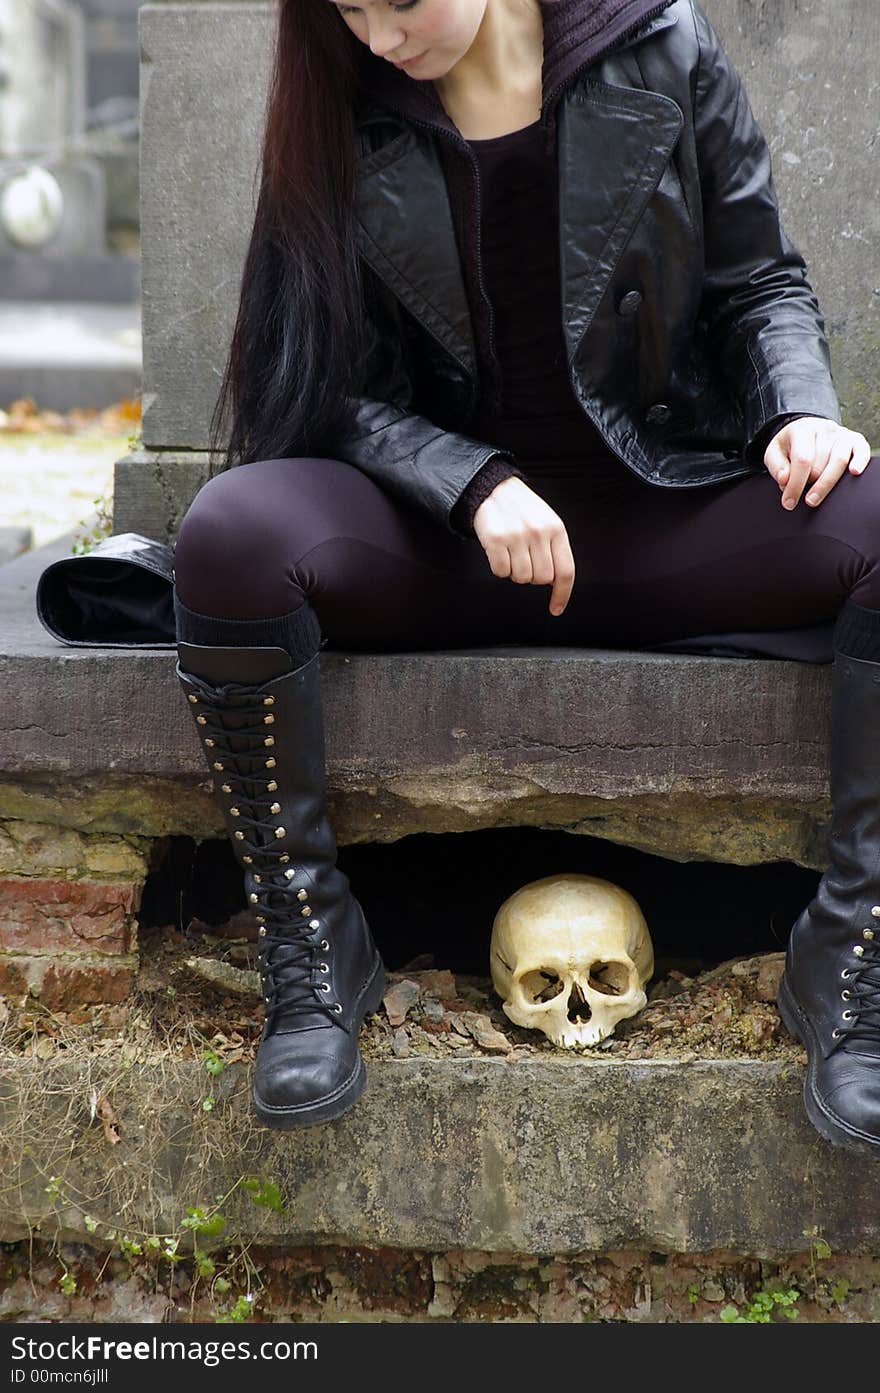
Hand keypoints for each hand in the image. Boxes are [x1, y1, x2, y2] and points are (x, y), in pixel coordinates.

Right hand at [473, 476, 574, 616]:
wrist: (494, 489)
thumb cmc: (523, 510)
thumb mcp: (547, 522)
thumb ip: (555, 548)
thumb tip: (556, 581)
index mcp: (556, 529)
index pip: (566, 571)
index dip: (562, 594)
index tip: (556, 608)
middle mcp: (538, 532)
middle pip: (542, 579)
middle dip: (533, 577)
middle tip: (525, 561)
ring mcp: (516, 536)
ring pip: (521, 578)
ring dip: (515, 572)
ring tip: (512, 553)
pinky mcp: (495, 539)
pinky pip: (501, 572)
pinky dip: (499, 568)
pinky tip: (500, 552)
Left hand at [764, 417, 871, 508]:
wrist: (804, 430)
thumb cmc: (789, 445)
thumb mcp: (773, 453)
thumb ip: (776, 467)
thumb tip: (785, 480)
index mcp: (802, 429)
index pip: (802, 459)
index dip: (796, 484)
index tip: (789, 502)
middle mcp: (824, 429)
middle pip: (820, 464)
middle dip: (808, 484)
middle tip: (800, 493)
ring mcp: (841, 434)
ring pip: (839, 462)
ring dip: (826, 484)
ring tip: (814, 497)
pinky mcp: (855, 440)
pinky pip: (861, 451)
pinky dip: (860, 462)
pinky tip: (854, 472)